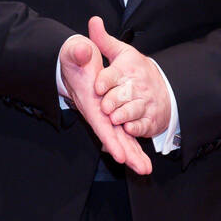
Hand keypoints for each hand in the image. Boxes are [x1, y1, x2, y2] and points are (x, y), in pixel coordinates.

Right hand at [59, 34, 151, 175]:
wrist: (74, 59)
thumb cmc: (75, 56)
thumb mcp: (74, 50)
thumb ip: (78, 51)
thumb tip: (84, 50)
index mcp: (89, 98)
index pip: (100, 122)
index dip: (110, 138)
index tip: (120, 154)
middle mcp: (96, 110)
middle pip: (112, 137)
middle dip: (126, 153)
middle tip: (142, 169)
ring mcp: (103, 114)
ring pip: (119, 138)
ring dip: (132, 154)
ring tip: (146, 169)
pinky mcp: (110, 114)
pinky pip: (123, 133)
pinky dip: (132, 146)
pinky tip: (142, 159)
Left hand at [88, 16, 171, 139]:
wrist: (166, 88)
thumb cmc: (137, 70)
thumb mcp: (122, 52)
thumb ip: (104, 40)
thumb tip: (93, 20)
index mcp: (127, 69)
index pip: (114, 74)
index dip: (105, 81)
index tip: (98, 86)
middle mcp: (136, 86)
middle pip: (122, 95)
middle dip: (112, 101)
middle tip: (105, 107)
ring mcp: (144, 103)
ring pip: (132, 110)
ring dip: (123, 115)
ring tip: (114, 118)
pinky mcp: (149, 120)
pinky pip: (142, 125)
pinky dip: (136, 128)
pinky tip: (128, 128)